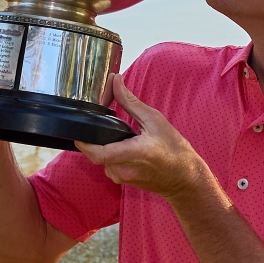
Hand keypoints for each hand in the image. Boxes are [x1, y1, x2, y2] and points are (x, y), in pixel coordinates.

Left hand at [75, 75, 215, 203]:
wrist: (185, 178)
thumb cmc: (175, 150)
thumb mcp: (155, 121)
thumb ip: (130, 102)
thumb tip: (116, 82)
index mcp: (132, 153)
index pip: (97, 153)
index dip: (83, 142)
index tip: (77, 129)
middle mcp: (122, 169)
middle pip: (96, 152)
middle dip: (95, 137)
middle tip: (100, 121)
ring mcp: (121, 177)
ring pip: (101, 158)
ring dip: (105, 145)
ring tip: (117, 133)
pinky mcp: (122, 180)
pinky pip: (109, 164)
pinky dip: (112, 153)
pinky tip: (124, 144)